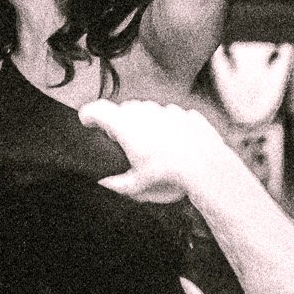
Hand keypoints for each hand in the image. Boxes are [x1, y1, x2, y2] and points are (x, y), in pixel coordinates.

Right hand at [78, 99, 235, 204]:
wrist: (206, 166)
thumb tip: (103, 184)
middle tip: (122, 141)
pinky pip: (170, 115)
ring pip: (147, 110)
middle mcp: (143, 112)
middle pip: (122, 109)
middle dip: (119, 122)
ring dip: (144, 122)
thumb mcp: (137, 184)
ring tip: (151, 144)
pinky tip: (172, 142)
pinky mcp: (184, 114)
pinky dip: (167, 125)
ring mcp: (165, 110)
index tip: (87, 122)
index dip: (88, 115)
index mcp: (125, 125)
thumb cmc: (169, 172)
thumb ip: (116, 184)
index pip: (97, 109)